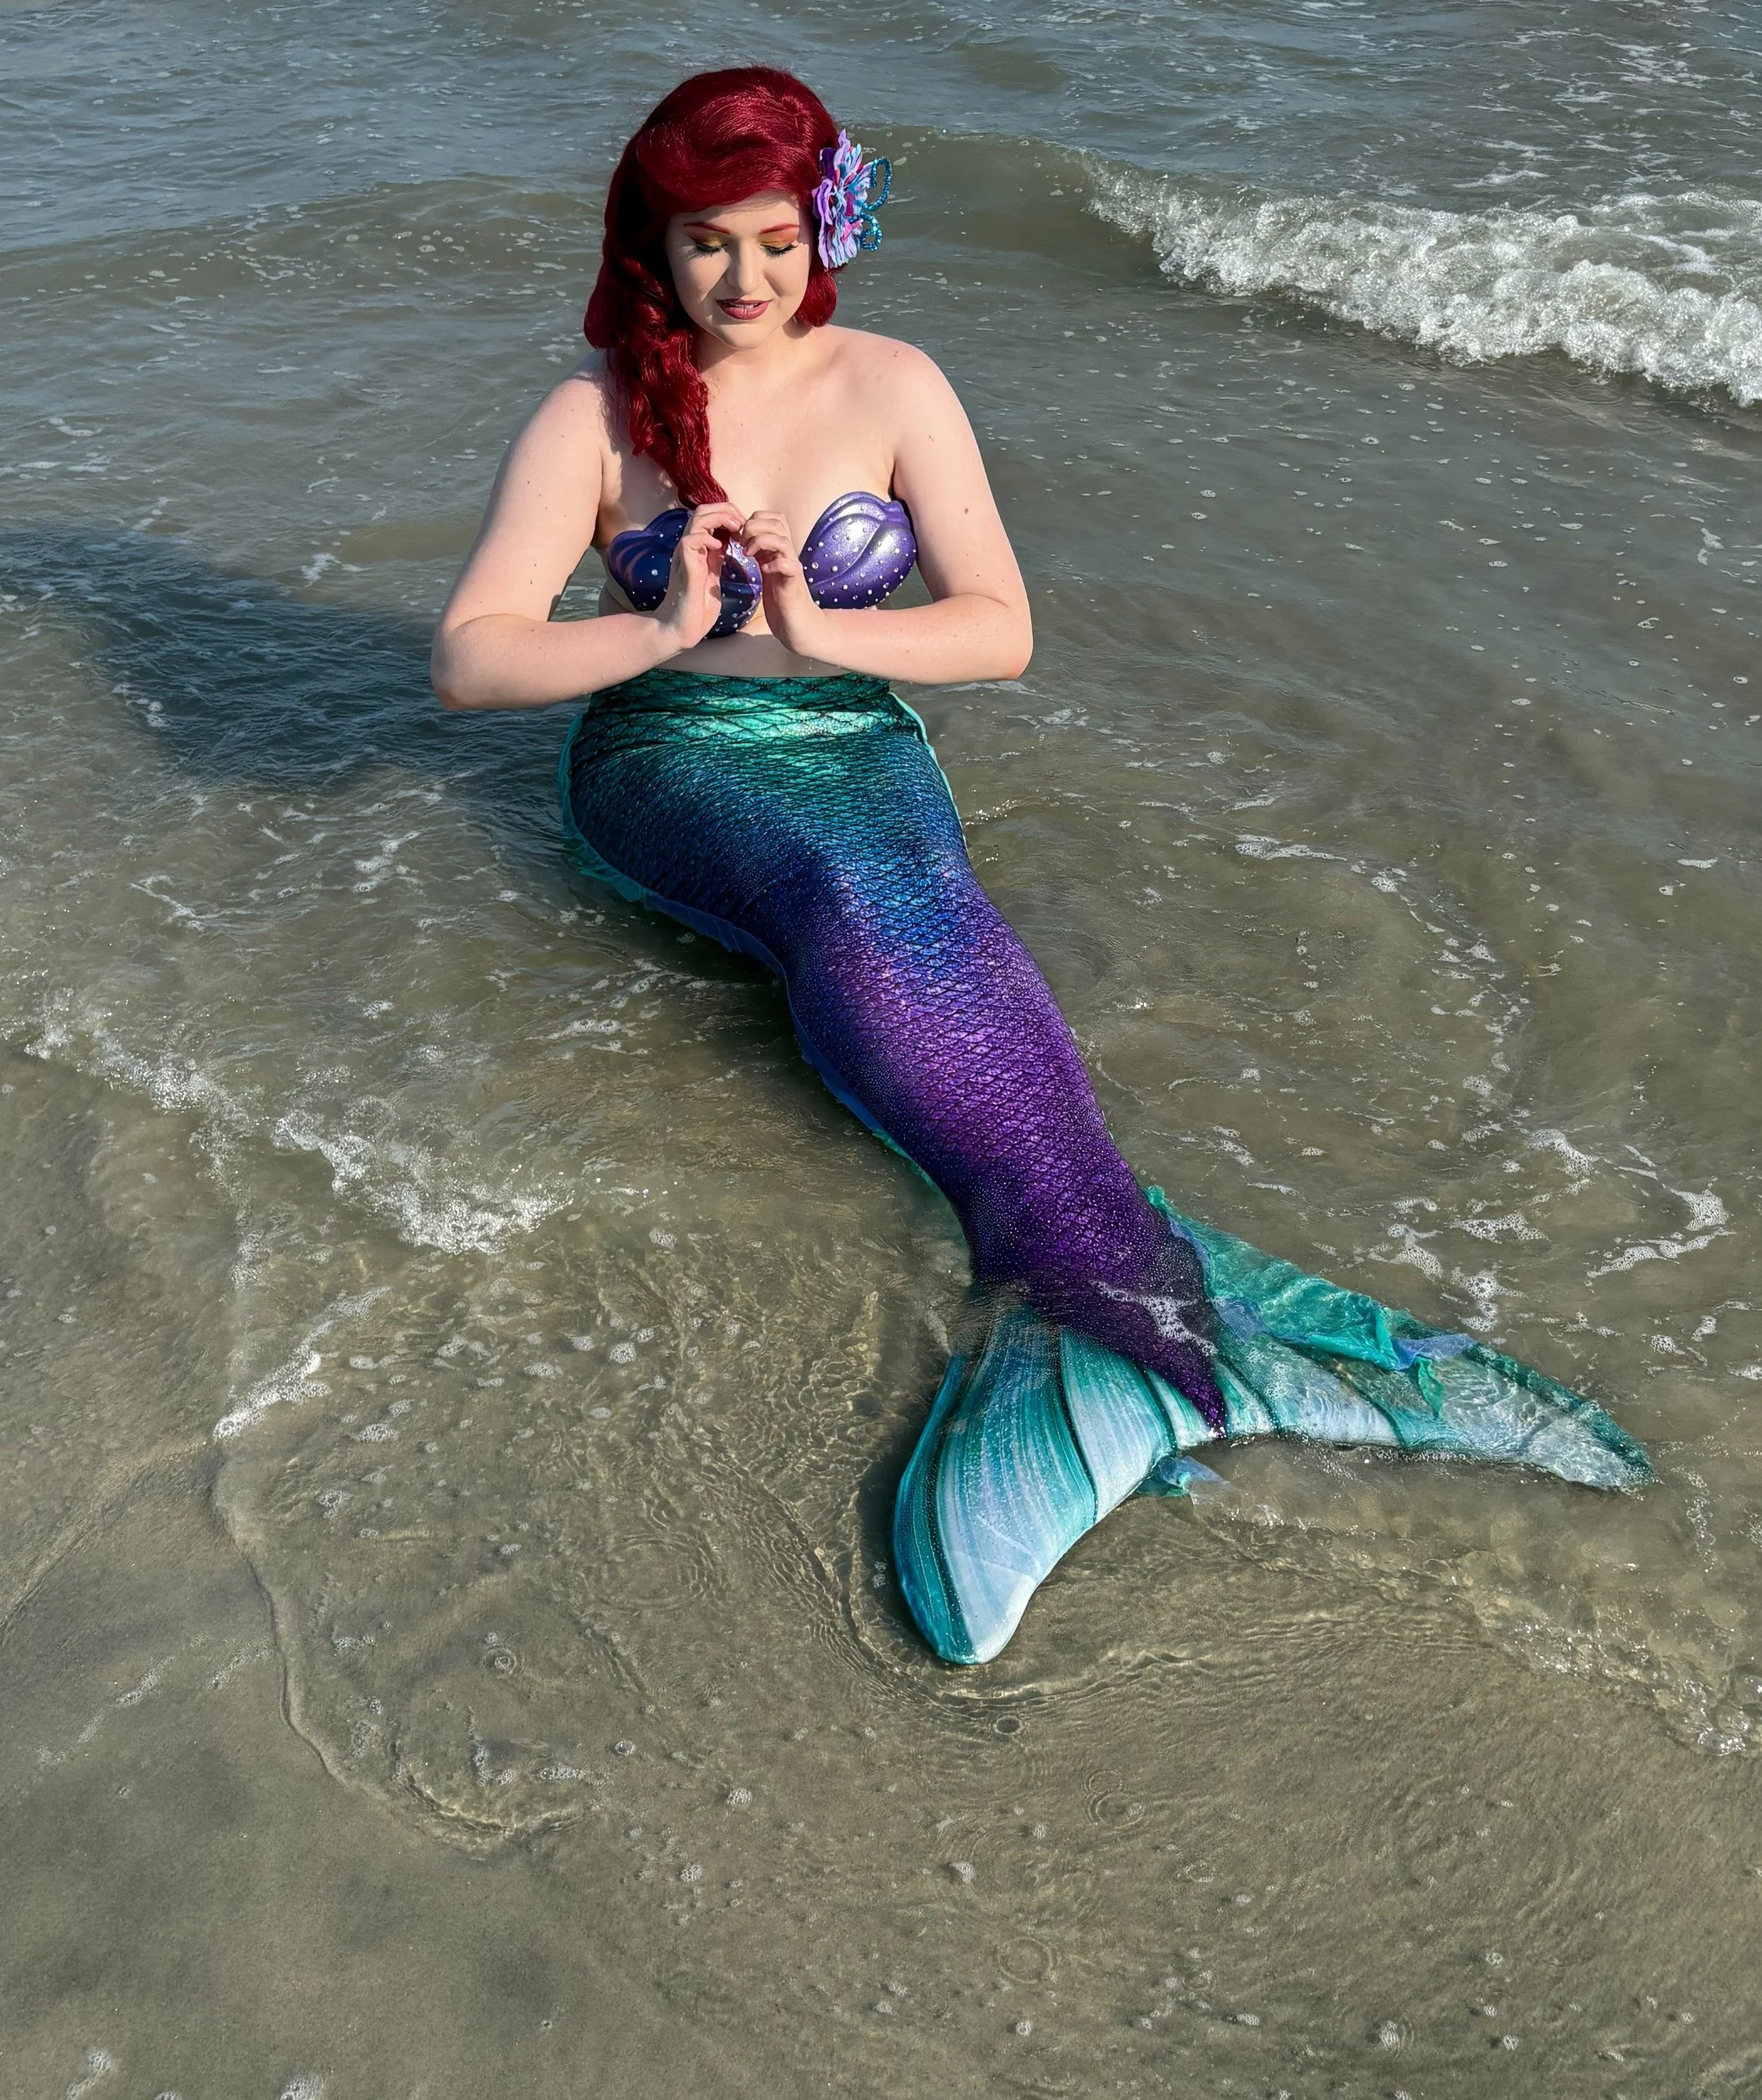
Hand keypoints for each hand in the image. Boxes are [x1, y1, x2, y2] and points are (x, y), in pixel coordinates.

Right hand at [655, 502, 747, 652]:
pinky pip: (691, 540)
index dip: (727, 513)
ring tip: (736, 529)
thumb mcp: (712, 574)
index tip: (744, 524)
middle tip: (742, 522)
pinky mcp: (684, 565)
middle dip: (725, 510)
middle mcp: (689, 547)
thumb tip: (728, 541)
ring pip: (697, 519)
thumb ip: (717, 557)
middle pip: (702, 510)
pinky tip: (720, 547)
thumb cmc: (697, 605)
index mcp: (698, 548)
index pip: (708, 515)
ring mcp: (685, 555)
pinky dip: (707, 537)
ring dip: (719, 518)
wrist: (682, 626)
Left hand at [741, 509, 831, 658]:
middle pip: (776, 522)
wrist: (798, 625)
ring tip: (748, 555)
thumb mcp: (766, 569)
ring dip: (760, 542)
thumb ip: (758, 552)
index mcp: (779, 548)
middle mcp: (788, 553)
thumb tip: (740, 537)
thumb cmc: (781, 599)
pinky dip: (773, 564)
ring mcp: (792, 567)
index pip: (771, 517)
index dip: (753, 519)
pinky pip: (787, 565)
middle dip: (753, 527)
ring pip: (781, 539)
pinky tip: (764, 572)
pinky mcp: (793, 584)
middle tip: (742, 544)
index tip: (739, 536)